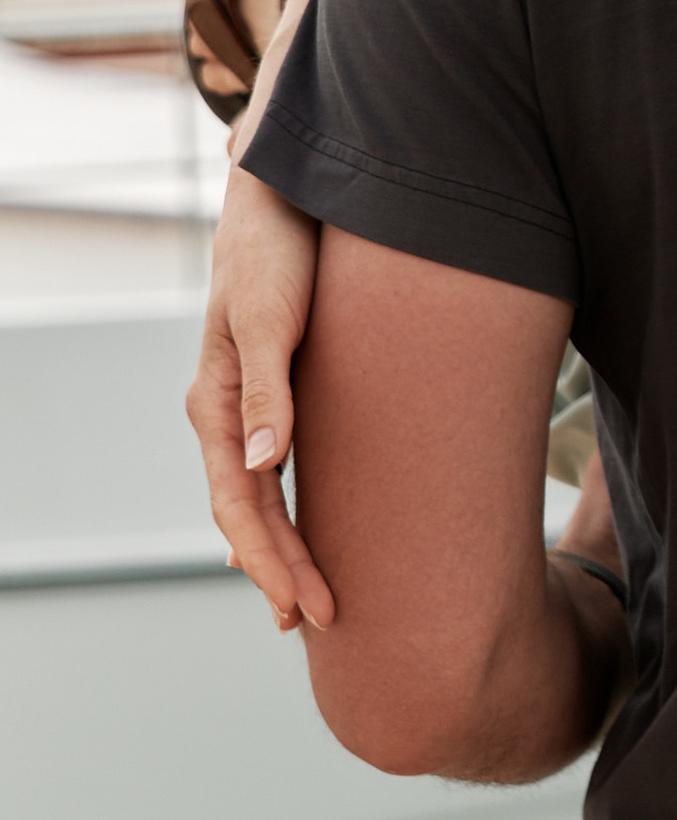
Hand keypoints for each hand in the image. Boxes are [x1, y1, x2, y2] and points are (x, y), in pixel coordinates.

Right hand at [186, 165, 334, 631]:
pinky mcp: (276, 391)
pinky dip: (285, 510)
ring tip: (305, 601)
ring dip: (280, 549)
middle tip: (317, 623)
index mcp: (216, 404)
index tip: (304, 608)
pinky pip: (273, 470)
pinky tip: (300, 534)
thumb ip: (268, 388)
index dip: (270, 561)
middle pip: (247, 512)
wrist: (284, 196)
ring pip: (258, 497)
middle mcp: (226, 413)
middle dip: (278, 570)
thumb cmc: (277, 253)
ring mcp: (248, 405)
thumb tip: (264, 465)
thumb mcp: (269, 316)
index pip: (239, 506)